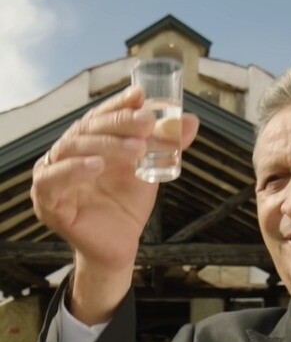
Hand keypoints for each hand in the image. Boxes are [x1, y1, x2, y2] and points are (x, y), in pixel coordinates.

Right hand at [30, 86, 198, 322]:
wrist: (120, 246)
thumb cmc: (127, 206)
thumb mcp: (150, 171)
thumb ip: (166, 146)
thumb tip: (191, 120)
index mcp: (88, 142)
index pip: (101, 116)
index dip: (120, 105)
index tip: (141, 95)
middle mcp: (66, 153)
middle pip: (89, 129)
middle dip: (119, 123)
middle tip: (147, 121)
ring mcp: (52, 175)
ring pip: (72, 149)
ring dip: (105, 145)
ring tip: (135, 149)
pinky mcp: (48, 201)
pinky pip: (54, 181)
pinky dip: (74, 170)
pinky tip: (96, 167)